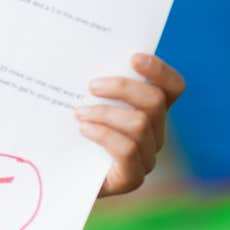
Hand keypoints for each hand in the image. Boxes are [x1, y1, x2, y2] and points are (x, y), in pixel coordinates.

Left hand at [75, 53, 184, 196]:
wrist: (57, 176)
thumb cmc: (69, 130)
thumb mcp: (80, 101)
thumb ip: (92, 84)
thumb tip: (81, 51)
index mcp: (149, 111)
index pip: (172, 87)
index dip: (159, 70)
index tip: (133, 57)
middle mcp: (155, 134)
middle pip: (155, 101)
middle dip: (123, 88)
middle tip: (92, 86)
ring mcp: (146, 158)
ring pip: (140, 124)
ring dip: (105, 113)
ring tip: (79, 112)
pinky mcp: (132, 178)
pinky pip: (127, 149)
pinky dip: (103, 134)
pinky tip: (83, 129)